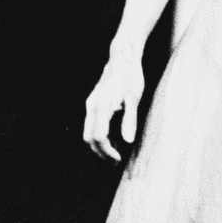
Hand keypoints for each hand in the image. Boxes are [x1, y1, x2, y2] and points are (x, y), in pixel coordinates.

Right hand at [83, 44, 144, 160]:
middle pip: (89, 138)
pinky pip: (91, 125)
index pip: (99, 136)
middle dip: (101, 153)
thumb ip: (129, 120)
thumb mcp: (134, 99)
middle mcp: (92, 106)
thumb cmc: (131, 77)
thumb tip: (127, 142)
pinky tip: (114, 141)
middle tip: (116, 162)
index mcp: (101, 106)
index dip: (107, 151)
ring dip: (99, 146)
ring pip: (88, 132)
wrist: (123, 60)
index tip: (119, 159)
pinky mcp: (93, 104)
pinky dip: (99, 137)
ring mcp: (91, 105)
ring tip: (116, 154)